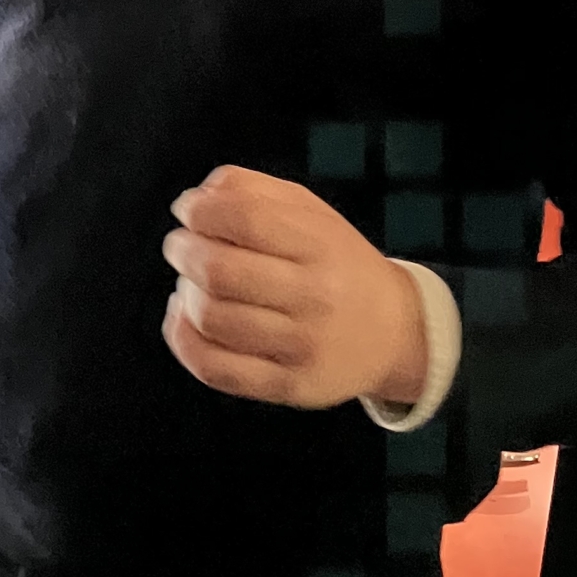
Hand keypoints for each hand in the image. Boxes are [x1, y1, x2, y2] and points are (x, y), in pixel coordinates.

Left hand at [160, 165, 427, 409]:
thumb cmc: (336, 264)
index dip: (200, 212)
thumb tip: (196, 199)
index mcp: (321, 245)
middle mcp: (315, 297)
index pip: (245, 218)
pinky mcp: (287, 386)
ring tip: (192, 283)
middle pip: (219, 271)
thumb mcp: (310, 212)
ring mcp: (301, 347)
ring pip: (211, 319)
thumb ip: (252, 190)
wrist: (394, 331)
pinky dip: (182, 339)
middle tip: (182, 247)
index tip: (189, 212)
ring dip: (186, 293)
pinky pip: (214, 368)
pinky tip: (186, 317)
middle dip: (183, 251)